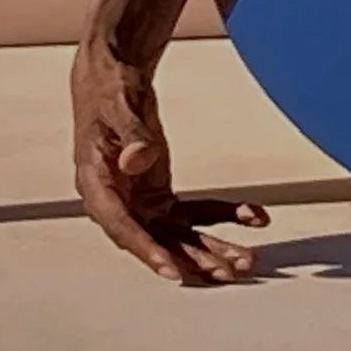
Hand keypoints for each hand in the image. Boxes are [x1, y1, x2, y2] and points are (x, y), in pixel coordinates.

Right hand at [72, 47, 269, 284]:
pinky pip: (194, 213)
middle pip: (156, 239)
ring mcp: (140, 202)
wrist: (113, 78)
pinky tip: (253, 216)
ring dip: (212, 248)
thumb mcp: (119, 105)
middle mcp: (118, 201)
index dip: (147, 250)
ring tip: (246, 259)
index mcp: (97, 184)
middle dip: (193, 259)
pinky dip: (223, 215)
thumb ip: (131, 135)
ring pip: (178, 235)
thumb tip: (138, 159)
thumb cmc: (109, 89)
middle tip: (228, 271)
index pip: (122, 226)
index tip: (173, 272)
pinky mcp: (159, 195)